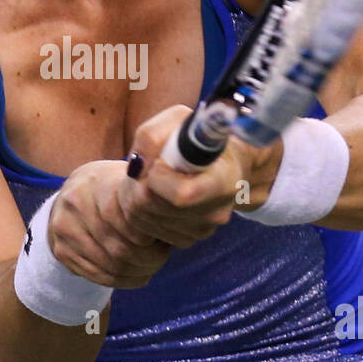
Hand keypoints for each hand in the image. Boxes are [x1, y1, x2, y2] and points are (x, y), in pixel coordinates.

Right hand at [47, 159, 173, 288]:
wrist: (71, 194)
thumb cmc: (112, 187)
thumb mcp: (128, 181)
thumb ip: (148, 198)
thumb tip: (180, 221)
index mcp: (96, 184)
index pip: (131, 224)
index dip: (153, 239)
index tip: (167, 239)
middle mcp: (75, 206)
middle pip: (121, 249)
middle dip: (149, 259)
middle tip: (163, 255)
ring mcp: (63, 231)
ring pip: (111, 266)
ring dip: (138, 272)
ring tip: (152, 264)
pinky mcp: (61, 251)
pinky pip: (99, 276)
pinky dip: (124, 281)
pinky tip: (137, 274)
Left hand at [118, 105, 283, 246]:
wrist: (218, 163)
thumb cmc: (196, 139)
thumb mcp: (177, 122)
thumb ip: (152, 136)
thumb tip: (137, 167)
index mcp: (224, 181)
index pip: (182, 195)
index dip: (158, 178)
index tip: (156, 163)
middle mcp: (217, 211)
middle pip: (156, 207)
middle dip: (142, 185)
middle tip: (148, 168)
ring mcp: (203, 229)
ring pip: (147, 219)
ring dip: (138, 198)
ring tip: (152, 179)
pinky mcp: (188, 239)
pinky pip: (150, 230)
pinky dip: (144, 212)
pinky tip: (156, 194)